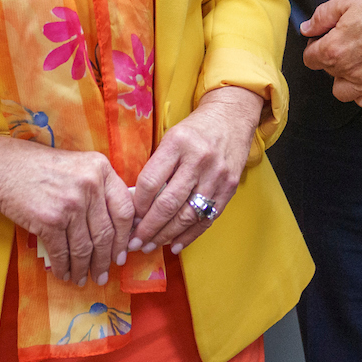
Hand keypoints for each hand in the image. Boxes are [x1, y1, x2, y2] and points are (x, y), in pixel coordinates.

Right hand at [0, 126, 138, 288]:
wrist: (1, 168)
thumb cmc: (39, 167)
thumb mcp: (79, 166)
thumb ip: (99, 188)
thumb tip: (116, 225)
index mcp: (101, 169)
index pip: (125, 209)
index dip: (125, 236)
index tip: (123, 252)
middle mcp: (90, 185)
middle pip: (106, 233)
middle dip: (106, 260)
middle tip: (104, 274)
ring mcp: (70, 204)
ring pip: (85, 247)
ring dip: (84, 268)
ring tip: (83, 278)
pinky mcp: (49, 220)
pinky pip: (62, 252)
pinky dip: (64, 267)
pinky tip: (64, 273)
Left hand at [127, 85, 265, 254]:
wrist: (232, 117)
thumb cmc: (195, 130)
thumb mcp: (171, 138)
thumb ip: (156, 167)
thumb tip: (136, 205)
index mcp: (178, 143)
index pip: (150, 182)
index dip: (137, 205)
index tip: (129, 218)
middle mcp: (198, 159)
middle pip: (168, 203)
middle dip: (148, 228)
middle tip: (135, 243)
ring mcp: (216, 175)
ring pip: (187, 215)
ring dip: (166, 235)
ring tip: (152, 245)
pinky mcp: (229, 186)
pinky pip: (207, 218)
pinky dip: (190, 235)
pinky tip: (175, 244)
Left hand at [301, 0, 361, 109]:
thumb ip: (323, 16)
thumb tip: (307, 28)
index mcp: (334, 49)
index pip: (310, 58)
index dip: (316, 46)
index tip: (326, 39)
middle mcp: (348, 72)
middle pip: (329, 74)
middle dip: (334, 60)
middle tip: (349, 45)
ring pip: (345, 92)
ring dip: (347, 80)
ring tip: (361, 63)